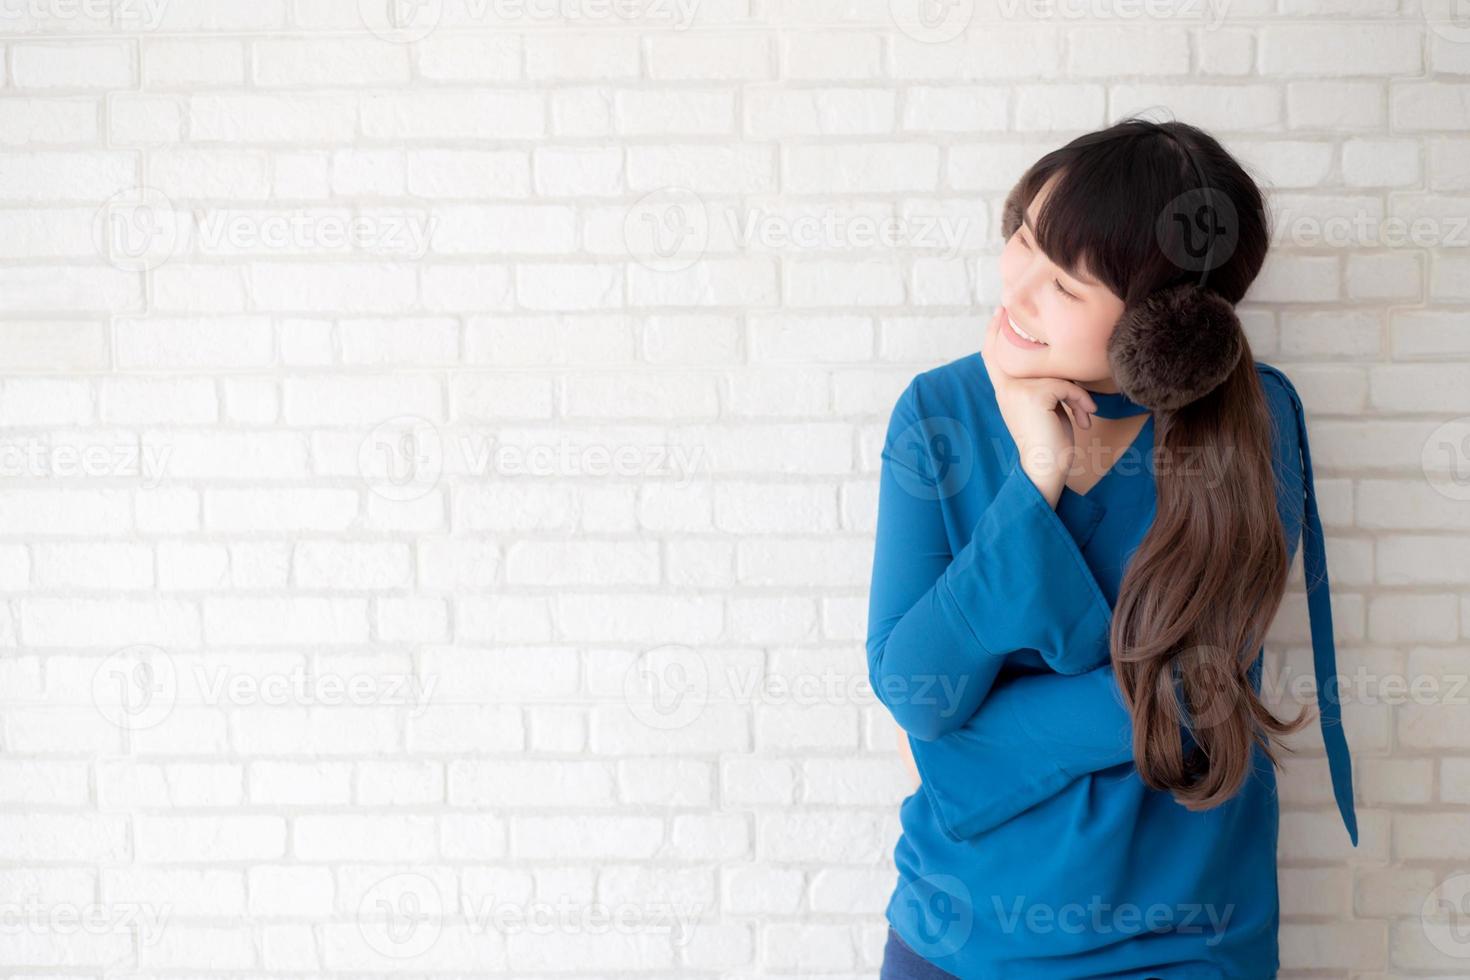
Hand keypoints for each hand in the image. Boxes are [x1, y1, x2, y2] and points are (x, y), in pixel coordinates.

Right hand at [978, 304, 1098, 505]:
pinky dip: (1082, 402)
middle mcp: (1007, 387)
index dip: (994, 333)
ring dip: (1076, 393)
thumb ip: (1041, 386)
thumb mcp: (1042, 408)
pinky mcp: (1035, 395)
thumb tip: (1056, 367)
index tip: (999, 311)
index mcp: (1005, 391)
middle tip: (1013, 310)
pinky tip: (1085, 419)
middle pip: (1015, 351)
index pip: (992, 356)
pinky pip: (1067, 386)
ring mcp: (1018, 389)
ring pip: (1054, 372)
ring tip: (1084, 412)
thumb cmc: (1049, 441)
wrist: (1045, 468)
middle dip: (1018, 331)